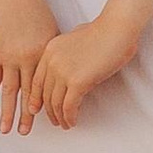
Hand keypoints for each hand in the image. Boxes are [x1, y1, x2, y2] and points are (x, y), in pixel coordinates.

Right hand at [0, 0, 60, 135]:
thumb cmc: (36, 11)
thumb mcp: (51, 31)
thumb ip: (53, 55)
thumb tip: (61, 73)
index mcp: (43, 54)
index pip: (44, 86)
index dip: (44, 104)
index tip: (47, 120)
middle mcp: (26, 59)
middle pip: (26, 93)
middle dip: (26, 115)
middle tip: (25, 134)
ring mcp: (9, 57)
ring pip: (8, 91)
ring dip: (7, 112)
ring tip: (6, 130)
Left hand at [30, 15, 137, 129]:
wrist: (116, 29)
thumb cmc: (103, 31)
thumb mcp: (74, 39)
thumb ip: (65, 53)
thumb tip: (69, 65)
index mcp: (50, 50)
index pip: (37, 80)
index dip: (36, 97)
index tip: (37, 108)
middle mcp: (52, 61)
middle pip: (44, 93)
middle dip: (49, 110)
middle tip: (55, 120)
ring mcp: (63, 72)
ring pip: (55, 103)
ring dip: (60, 117)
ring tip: (65, 124)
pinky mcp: (77, 82)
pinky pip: (69, 106)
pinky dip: (70, 117)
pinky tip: (73, 122)